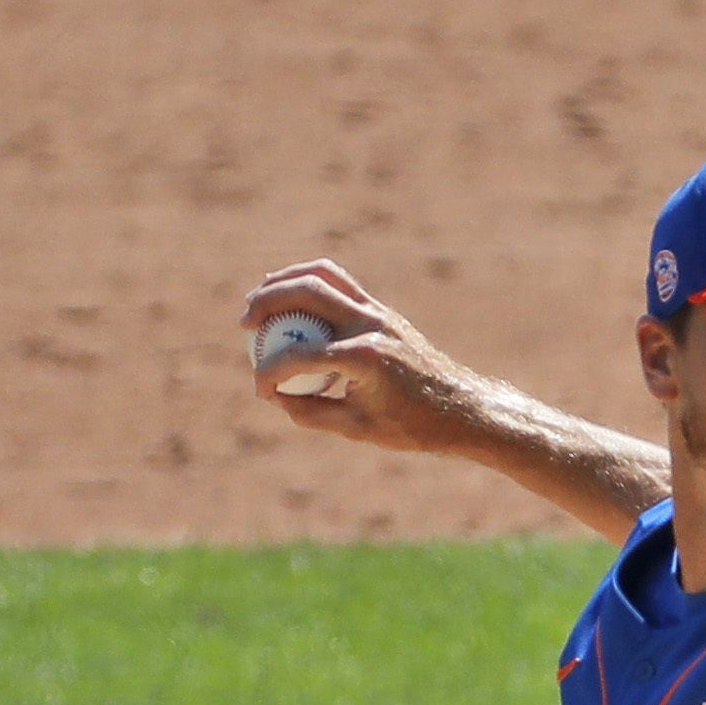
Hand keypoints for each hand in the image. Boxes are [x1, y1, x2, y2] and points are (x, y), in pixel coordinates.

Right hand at [238, 261, 493, 457]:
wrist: (460, 407)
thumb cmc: (412, 426)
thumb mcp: (358, 429)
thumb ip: (312, 413)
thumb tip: (277, 398)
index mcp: (362, 358)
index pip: (299, 356)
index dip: (270, 373)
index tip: (260, 390)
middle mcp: (369, 325)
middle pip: (305, 293)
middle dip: (267, 303)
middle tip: (244, 325)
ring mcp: (378, 311)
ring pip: (323, 275)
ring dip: (285, 280)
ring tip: (259, 299)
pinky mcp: (382, 309)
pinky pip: (339, 283)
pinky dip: (311, 283)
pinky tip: (290, 298)